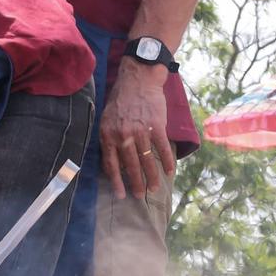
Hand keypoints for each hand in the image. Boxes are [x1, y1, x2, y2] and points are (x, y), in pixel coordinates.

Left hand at [99, 63, 174, 199]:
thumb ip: (109, 139)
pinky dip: (166, 161)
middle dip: (135, 183)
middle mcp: (123, 136)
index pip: (111, 164)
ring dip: (152, 177)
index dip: (116, 181)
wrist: (138, 79)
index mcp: (108, 135)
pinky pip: (162, 148)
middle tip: (139, 195)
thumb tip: (114, 161)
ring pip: (146, 160)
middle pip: (130, 166)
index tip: (121, 195)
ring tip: (154, 189)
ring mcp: (141, 131)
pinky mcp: (157, 126)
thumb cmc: (121, 100)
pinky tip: (169, 172)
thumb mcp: (107, 119)